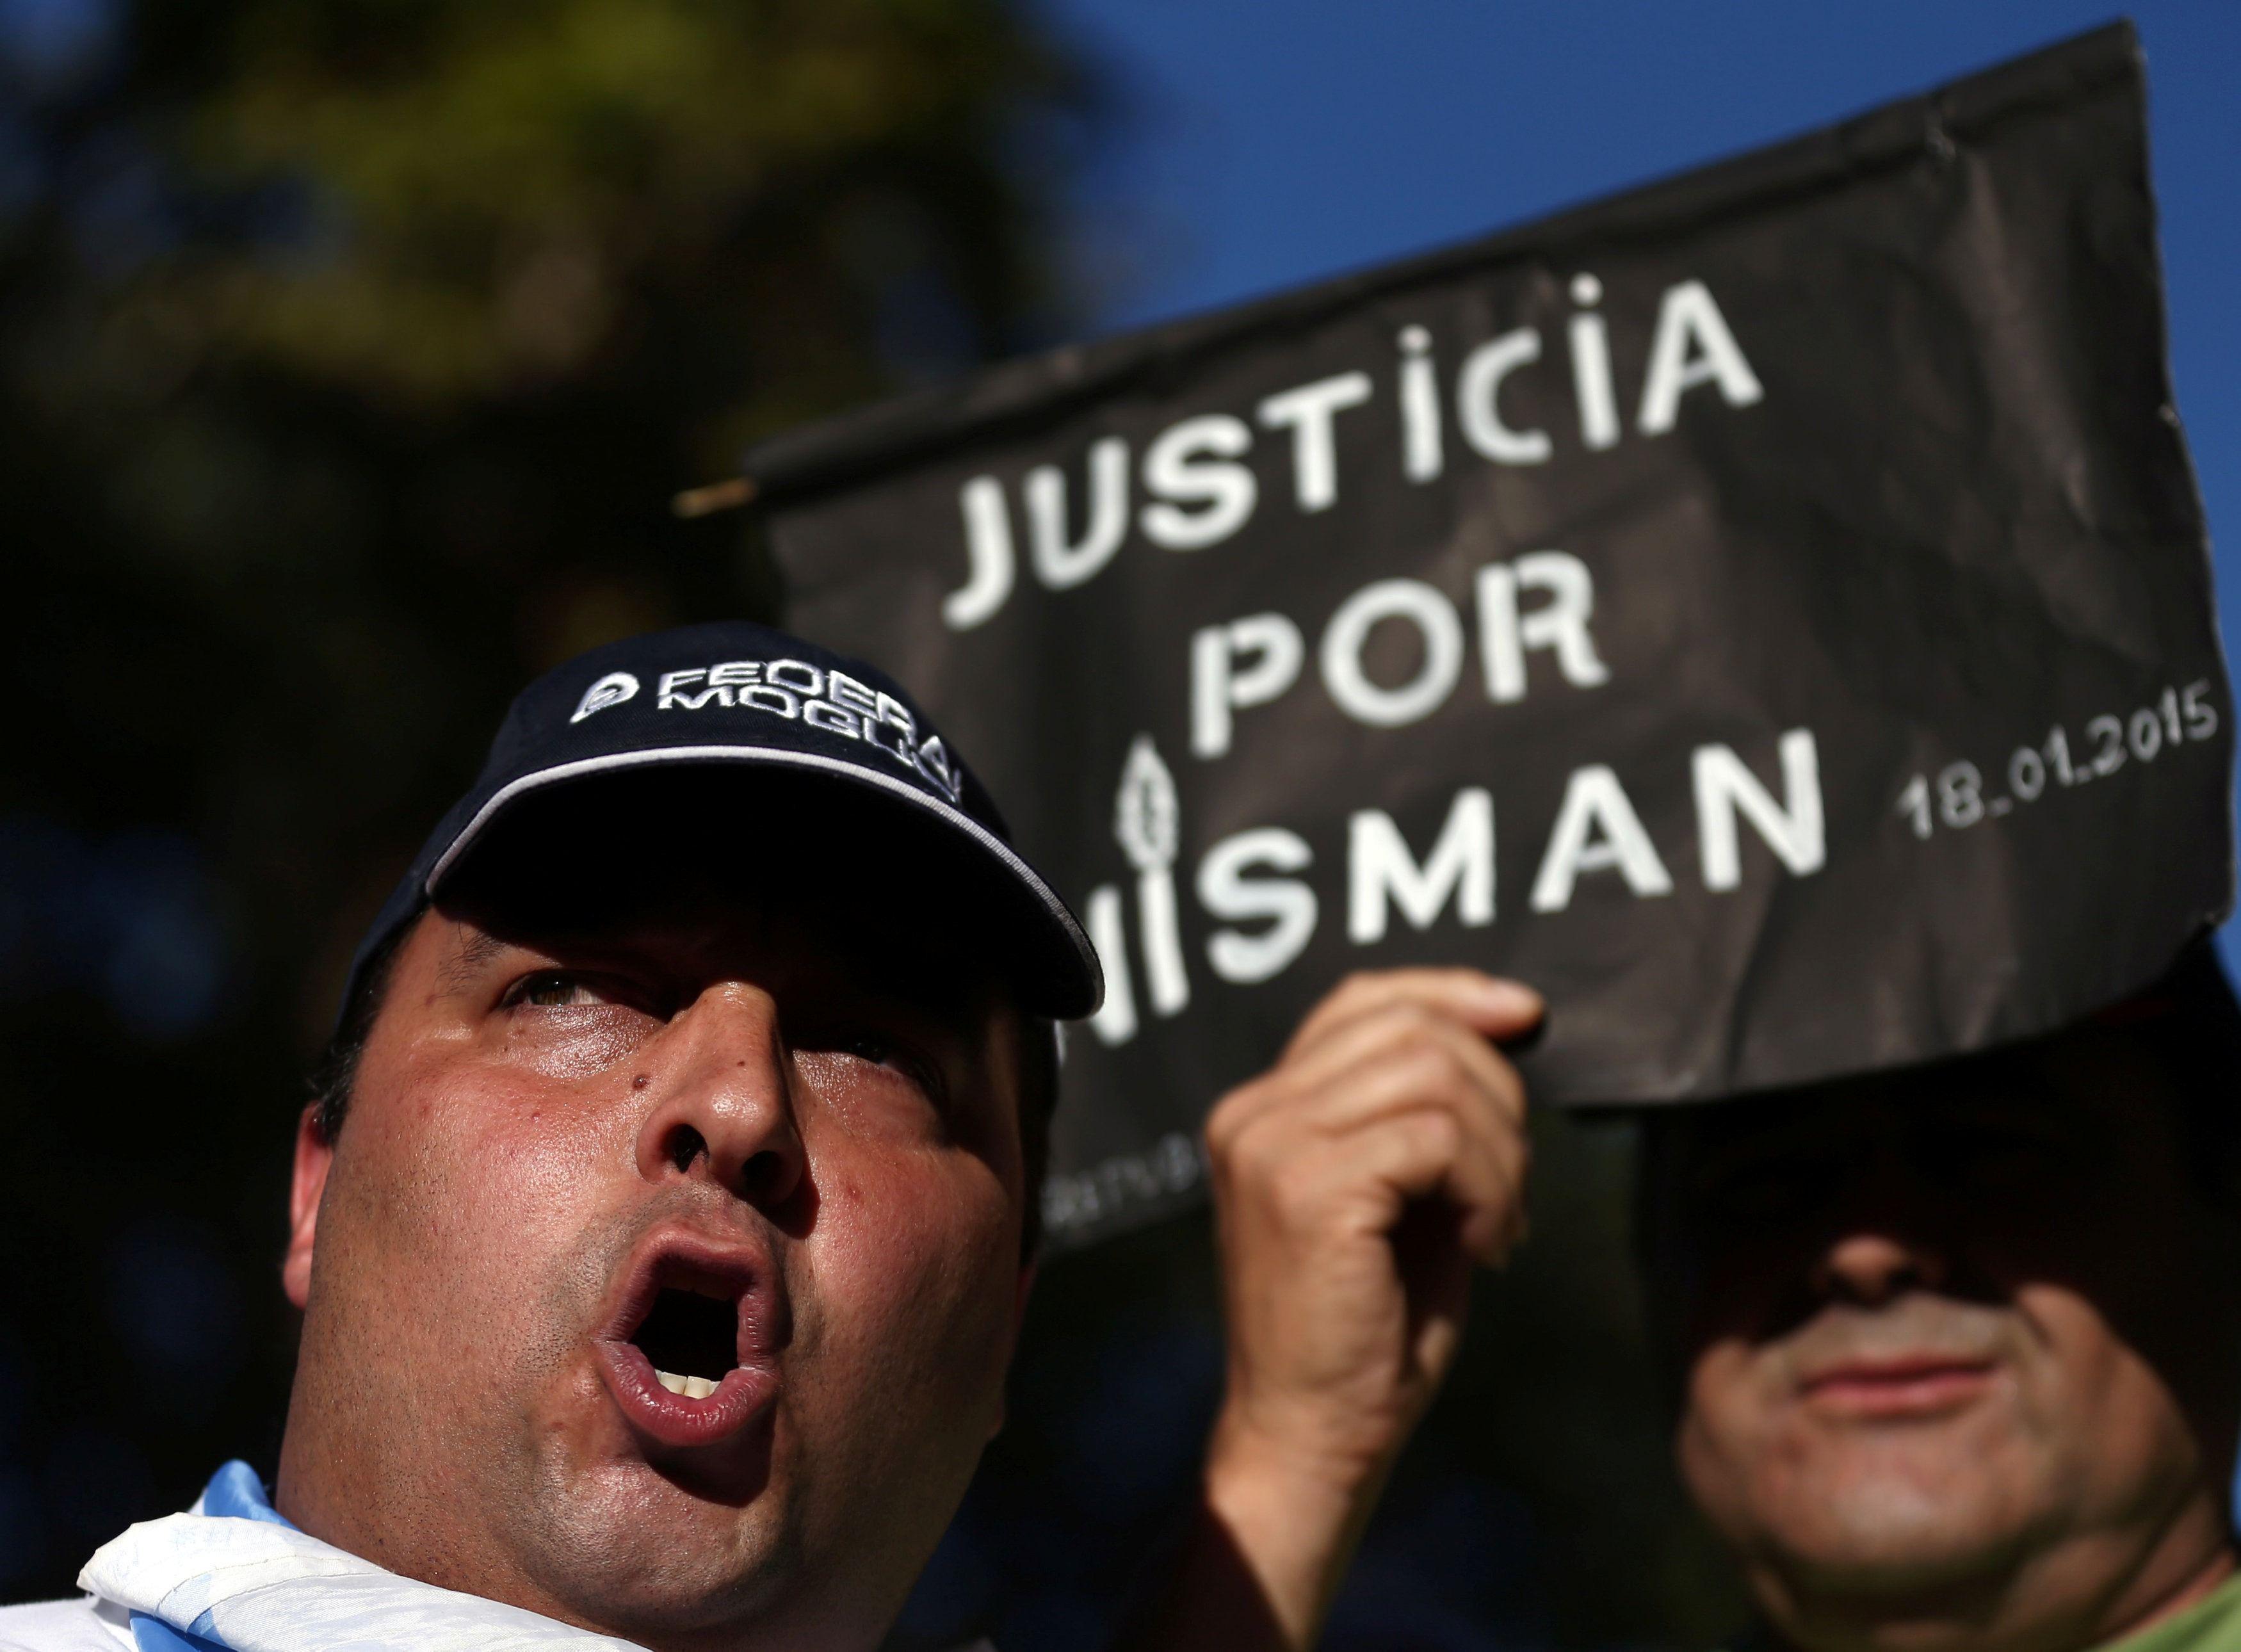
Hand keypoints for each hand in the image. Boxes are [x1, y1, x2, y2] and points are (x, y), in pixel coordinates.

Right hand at [1191, 969, 1539, 1647]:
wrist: (1311, 1435)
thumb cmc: (1368, 1325)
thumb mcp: (1396, 1194)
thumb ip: (1419, 1110)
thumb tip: (1502, 1020)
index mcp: (1263, 1108)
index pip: (1363, 999)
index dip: (1452, 992)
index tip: (1525, 1016)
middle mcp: (1251, 1113)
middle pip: (1411, 1028)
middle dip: (1498, 1093)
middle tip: (1514, 1184)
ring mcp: (1270, 1146)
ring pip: (1433, 1075)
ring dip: (1501, 1150)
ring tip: (1501, 1222)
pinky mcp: (1307, 1190)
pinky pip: (1438, 1138)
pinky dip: (1490, 1188)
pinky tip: (1487, 1247)